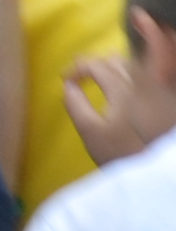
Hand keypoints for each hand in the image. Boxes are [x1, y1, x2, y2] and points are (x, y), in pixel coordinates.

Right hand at [63, 46, 174, 166]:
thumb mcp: (90, 133)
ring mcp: (157, 90)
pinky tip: (125, 95)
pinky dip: (129, 80)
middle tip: (82, 80)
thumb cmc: (121, 153)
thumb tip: (68, 86)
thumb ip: (75, 105)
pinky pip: (145, 79)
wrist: (158, 170)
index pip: (95, 64)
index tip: (64, 81)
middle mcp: (142, 83)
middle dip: (95, 65)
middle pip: (116, 60)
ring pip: (133, 68)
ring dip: (113, 71)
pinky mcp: (166, 100)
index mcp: (121, 88)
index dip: (76, 68)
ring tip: (102, 85)